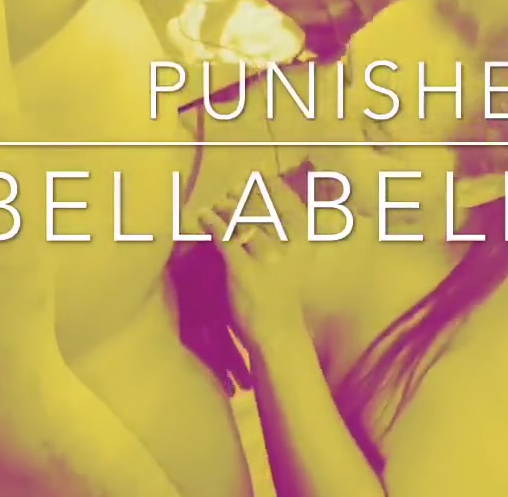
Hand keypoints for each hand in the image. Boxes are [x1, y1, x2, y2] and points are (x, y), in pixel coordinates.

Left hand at [198, 177, 314, 351]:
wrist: (278, 333)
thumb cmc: (283, 298)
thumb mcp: (296, 266)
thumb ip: (287, 241)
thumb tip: (265, 213)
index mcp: (303, 245)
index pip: (290, 205)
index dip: (274, 187)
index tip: (261, 174)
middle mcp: (287, 248)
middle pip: (263, 210)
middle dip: (247, 194)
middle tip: (234, 185)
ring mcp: (265, 259)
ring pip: (242, 221)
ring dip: (227, 208)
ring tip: (217, 203)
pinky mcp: (243, 270)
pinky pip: (225, 239)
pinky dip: (212, 224)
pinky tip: (204, 216)